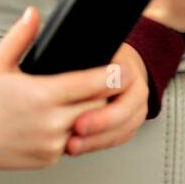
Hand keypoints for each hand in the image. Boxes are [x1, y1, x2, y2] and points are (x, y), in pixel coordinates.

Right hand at [0, 7, 113, 170]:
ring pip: (88, 126)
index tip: (123, 67)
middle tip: (105, 80)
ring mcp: (50, 144)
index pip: (92, 83)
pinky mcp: (48, 159)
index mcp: (41, 95)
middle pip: (97, 105)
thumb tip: (33, 11)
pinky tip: (69, 118)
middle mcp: (49, 123)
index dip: (111, 75)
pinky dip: (74, 131)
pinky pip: (73, 143)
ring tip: (89, 98)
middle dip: (103, 93)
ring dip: (90, 113)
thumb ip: (21, 35)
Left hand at [67, 41, 148, 156]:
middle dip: (98, 125)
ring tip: (73, 145)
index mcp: (127, 67)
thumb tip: (47, 36)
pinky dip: (99, 144)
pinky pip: (118, 138)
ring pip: (122, 130)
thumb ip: (76, 51)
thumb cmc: (98, 57)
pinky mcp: (131, 123)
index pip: (119, 84)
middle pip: (123, 113)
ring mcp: (137, 108)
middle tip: (75, 130)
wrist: (121, 65)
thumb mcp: (88, 48)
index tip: (79, 112)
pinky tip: (80, 147)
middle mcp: (137, 88)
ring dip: (97, 140)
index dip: (100, 98)